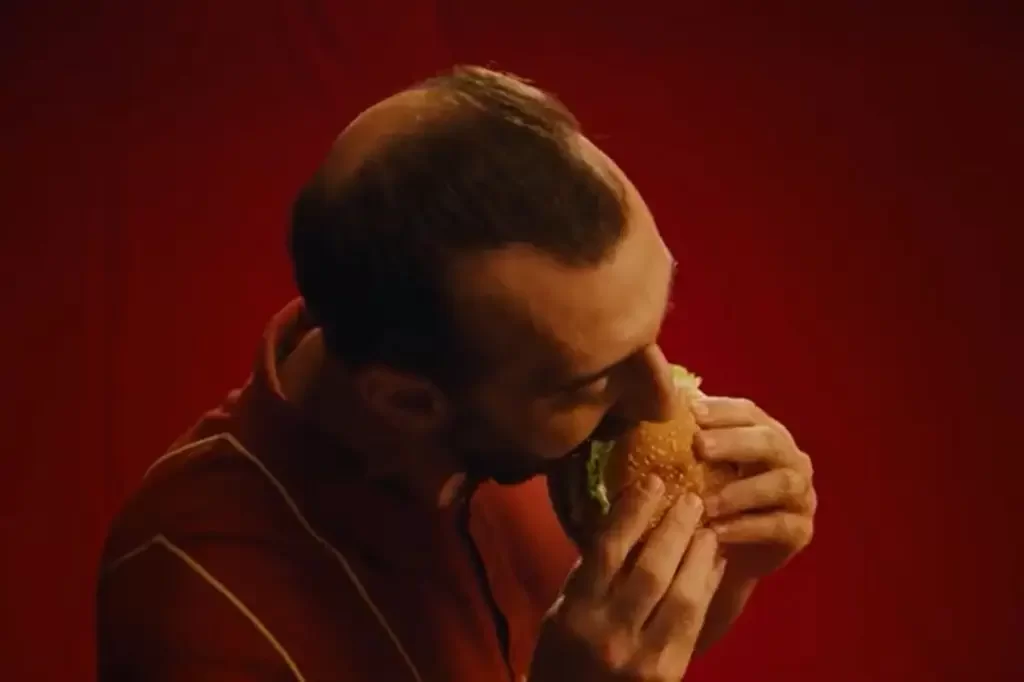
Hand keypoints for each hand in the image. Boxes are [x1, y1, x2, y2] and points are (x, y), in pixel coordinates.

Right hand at [529, 476, 726, 681]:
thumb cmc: (562, 655)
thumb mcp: (565, 609)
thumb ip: (593, 572)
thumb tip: (629, 519)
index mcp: (577, 611)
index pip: (607, 550)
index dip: (633, 512)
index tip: (652, 481)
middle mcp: (610, 632)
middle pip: (650, 570)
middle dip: (675, 530)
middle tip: (692, 498)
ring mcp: (644, 657)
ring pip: (681, 598)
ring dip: (699, 558)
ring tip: (708, 529)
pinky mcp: (670, 674)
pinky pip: (695, 624)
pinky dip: (706, 589)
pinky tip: (713, 565)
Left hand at [692, 396, 816, 578]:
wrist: (729, 557)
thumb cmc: (710, 501)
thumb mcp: (698, 469)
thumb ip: (686, 443)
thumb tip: (652, 410)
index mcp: (765, 433)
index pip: (748, 413)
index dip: (721, 410)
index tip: (690, 412)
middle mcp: (790, 459)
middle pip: (769, 442)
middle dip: (733, 442)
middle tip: (699, 446)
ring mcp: (801, 495)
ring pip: (781, 484)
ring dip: (740, 491)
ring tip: (705, 502)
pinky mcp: (801, 530)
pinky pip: (779, 525)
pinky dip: (746, 527)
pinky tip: (717, 531)